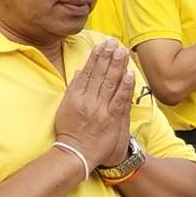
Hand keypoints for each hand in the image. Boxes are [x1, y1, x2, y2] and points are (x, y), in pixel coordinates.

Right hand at [54, 40, 134, 169]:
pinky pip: (119, 99)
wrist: (76, 153)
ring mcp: (99, 109)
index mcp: (75, 96)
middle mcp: (87, 100)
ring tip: (122, 51)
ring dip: (117, 66)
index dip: (95, 57)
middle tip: (114, 42)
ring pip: (109, 83)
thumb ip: (74, 89)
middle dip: (107, 56)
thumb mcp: (66, 108)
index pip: (87, 72)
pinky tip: (129, 74)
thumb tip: (79, 71)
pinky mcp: (110, 118)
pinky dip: (124, 86)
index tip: (101, 45)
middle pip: (99, 74)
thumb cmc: (71, 132)